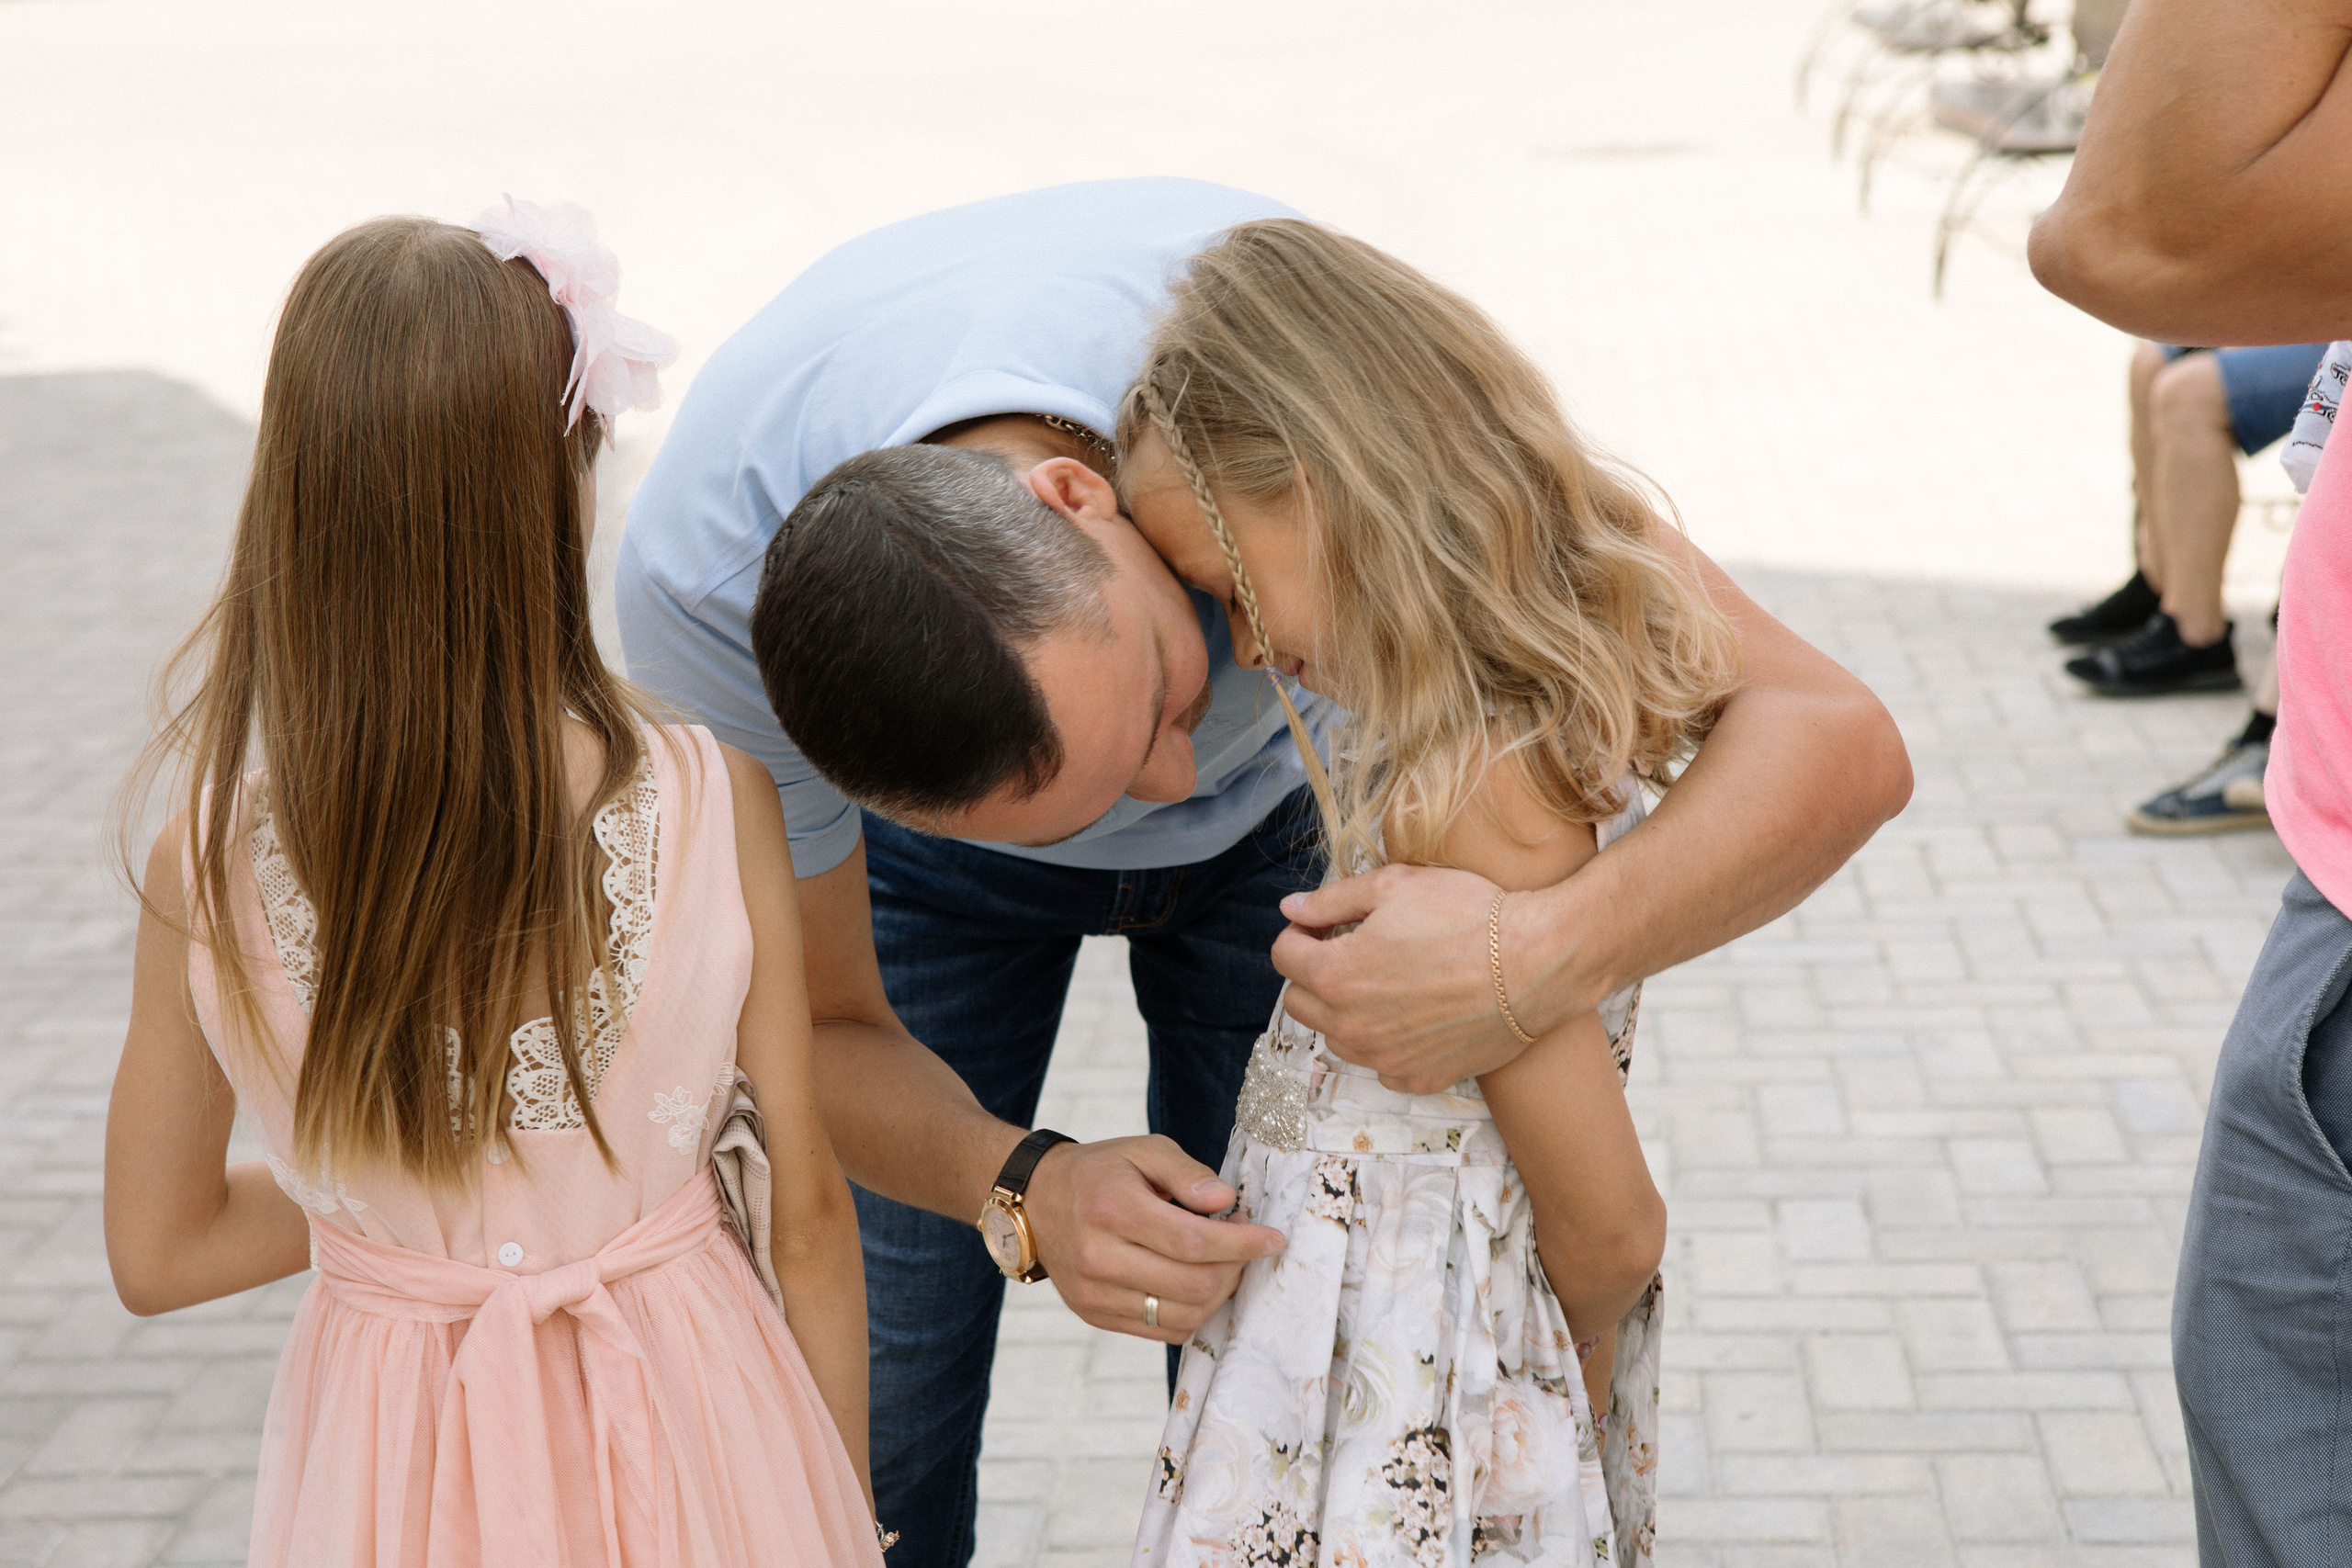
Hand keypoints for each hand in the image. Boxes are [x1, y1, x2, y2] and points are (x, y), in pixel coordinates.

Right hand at [1021, 1134, 1285, 1344]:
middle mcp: (1099, 1257)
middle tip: (1245, 1244)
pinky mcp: (1096, 1316)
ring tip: (1222, 1262)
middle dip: (1235, 1268)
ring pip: (1183, 1314)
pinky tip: (1196, 1282)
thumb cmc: (1100, 1172)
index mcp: (1113, 1209)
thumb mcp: (1143, 1150)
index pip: (1193, 1242)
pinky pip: (1163, 1330)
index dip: (1242, 1244)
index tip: (1274, 1239)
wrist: (1037, 1202)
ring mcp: (1095, 1294)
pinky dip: (1193, 1310)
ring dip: (1218, 1293)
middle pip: (1193, 1284)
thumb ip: (1187, 1172)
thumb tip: (1224, 1199)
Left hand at [1273, 864, 1563, 1093]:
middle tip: (1352, 949)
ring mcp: (1384, 1059)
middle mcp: (1351, 1026)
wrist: (1536, 963)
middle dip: (1314, 973)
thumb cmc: (1468, 916)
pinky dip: (1387, 1042)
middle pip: (1299, 1002)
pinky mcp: (1418, 1078)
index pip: (1283, 955)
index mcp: (1335, 975)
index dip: (1301, 931)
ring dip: (1346, 1010)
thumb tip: (1291, 908)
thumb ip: (1331, 901)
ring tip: (1387, 981)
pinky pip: (1381, 1065)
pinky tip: (1416, 1013)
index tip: (1326, 924)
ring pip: (1337, 1038)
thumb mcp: (1393, 886)